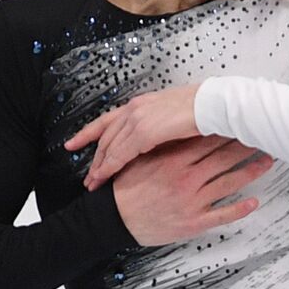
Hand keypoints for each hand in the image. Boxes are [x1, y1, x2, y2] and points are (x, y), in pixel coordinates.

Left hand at [65, 84, 201, 190]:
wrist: (215, 105)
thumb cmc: (203, 111)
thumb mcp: (172, 116)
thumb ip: (157, 126)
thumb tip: (152, 142)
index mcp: (140, 104)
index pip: (107, 120)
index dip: (87, 133)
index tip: (74, 143)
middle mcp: (134, 109)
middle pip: (104, 136)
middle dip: (93, 158)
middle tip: (86, 176)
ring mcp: (137, 119)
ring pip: (109, 147)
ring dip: (99, 167)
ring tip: (92, 184)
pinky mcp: (144, 132)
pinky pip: (120, 154)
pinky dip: (109, 167)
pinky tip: (104, 178)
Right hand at [111, 135, 274, 246]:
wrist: (113, 219)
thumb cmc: (126, 188)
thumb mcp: (140, 158)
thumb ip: (162, 145)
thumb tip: (181, 129)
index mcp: (173, 159)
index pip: (208, 139)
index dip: (228, 129)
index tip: (243, 120)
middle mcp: (187, 177)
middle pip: (223, 157)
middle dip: (245, 145)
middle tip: (263, 135)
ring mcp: (192, 200)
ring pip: (229, 182)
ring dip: (251, 171)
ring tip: (268, 161)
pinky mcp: (194, 222)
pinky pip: (222, 215)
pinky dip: (241, 208)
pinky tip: (255, 201)